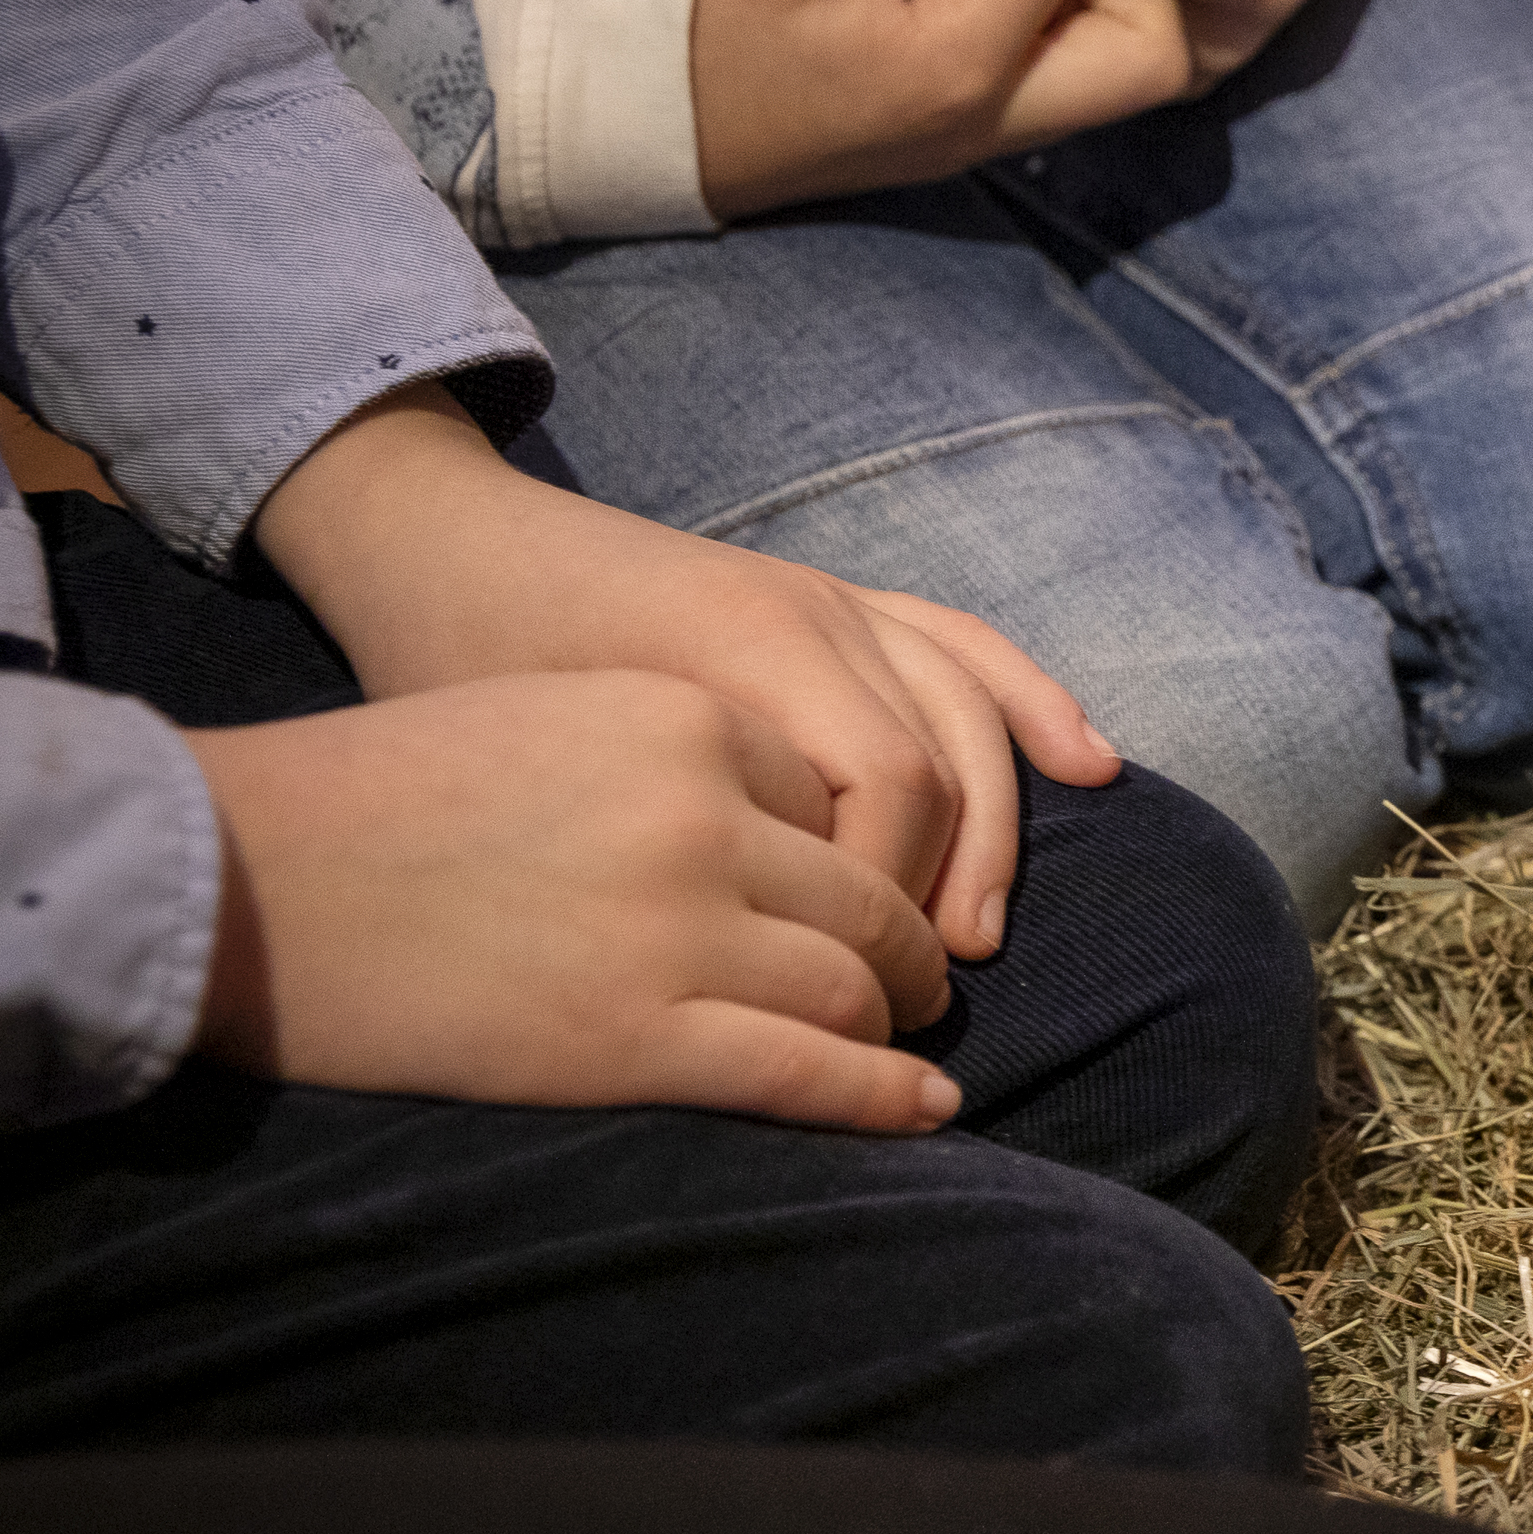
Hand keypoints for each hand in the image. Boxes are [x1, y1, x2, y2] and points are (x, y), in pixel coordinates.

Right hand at [190, 672, 963, 1127]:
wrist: (242, 878)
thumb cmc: (377, 798)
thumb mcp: (555, 722)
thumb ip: (675, 763)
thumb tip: (782, 831)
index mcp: (686, 723)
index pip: (845, 797)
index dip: (862, 857)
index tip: (866, 894)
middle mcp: (703, 818)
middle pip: (870, 896)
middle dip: (908, 949)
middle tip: (919, 980)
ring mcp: (678, 931)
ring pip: (855, 987)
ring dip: (896, 1022)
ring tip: (907, 1040)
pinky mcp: (638, 1039)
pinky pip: (812, 1073)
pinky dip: (883, 1096)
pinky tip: (924, 1104)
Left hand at [250, 389, 1113, 957]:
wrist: (443, 542)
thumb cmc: (458, 668)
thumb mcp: (541, 765)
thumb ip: (658, 842)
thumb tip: (757, 970)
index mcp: (741, 648)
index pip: (885, 792)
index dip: (883, 903)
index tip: (839, 990)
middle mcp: (812, 613)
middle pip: (942, 764)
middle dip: (946, 885)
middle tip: (919, 991)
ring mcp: (837, 599)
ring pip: (971, 716)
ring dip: (995, 831)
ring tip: (978, 933)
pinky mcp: (844, 599)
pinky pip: (969, 648)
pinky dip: (1035, 704)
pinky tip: (1089, 766)